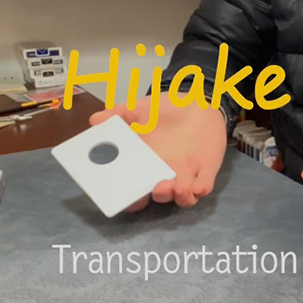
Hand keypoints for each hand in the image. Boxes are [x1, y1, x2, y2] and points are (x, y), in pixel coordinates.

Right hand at [89, 93, 226, 210]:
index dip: (128, 199)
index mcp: (145, 166)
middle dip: (155, 198)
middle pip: (158, 198)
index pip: (134, 191)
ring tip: (176, 186)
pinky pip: (204, 186)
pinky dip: (201, 189)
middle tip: (154, 189)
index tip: (121, 197)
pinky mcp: (206, 170)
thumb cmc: (166, 110)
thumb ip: (119, 114)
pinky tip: (197, 186)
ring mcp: (187, 174)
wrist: (197, 102)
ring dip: (179, 197)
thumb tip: (95, 120)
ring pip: (182, 198)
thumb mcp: (140, 109)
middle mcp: (164, 175)